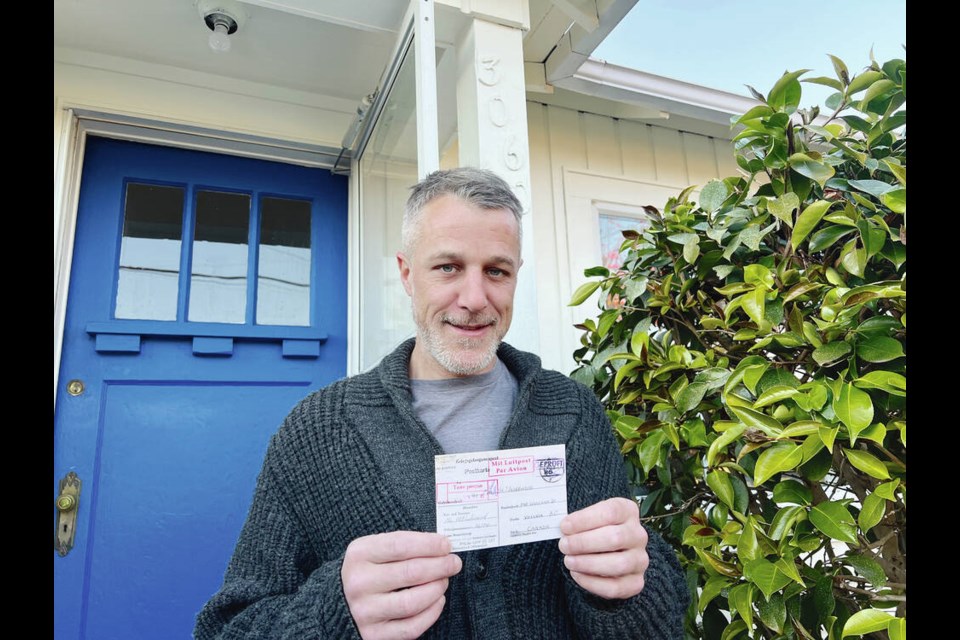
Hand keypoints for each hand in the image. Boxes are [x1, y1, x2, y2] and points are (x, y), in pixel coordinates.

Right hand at [341, 531, 461, 639]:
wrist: (337, 603)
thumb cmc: (365, 572)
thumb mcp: (372, 550)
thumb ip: (402, 545)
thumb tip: (440, 546)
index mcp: (359, 555)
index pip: (400, 545)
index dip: (429, 544)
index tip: (446, 544)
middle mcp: (359, 583)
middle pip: (411, 572)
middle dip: (440, 566)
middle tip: (454, 563)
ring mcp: (365, 611)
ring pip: (413, 601)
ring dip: (437, 589)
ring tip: (444, 581)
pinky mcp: (374, 634)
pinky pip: (411, 627)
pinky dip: (431, 613)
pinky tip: (437, 601)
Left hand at [558, 497, 648, 599]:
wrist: (607, 551)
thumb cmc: (593, 530)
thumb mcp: (589, 517)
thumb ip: (579, 521)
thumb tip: (565, 529)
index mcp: (628, 511)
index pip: (611, 512)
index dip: (585, 519)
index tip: (564, 526)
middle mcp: (638, 535)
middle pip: (615, 538)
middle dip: (584, 543)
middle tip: (564, 545)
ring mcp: (640, 560)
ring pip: (618, 564)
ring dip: (588, 563)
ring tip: (569, 561)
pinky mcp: (636, 582)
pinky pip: (616, 587)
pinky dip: (593, 583)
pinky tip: (577, 575)